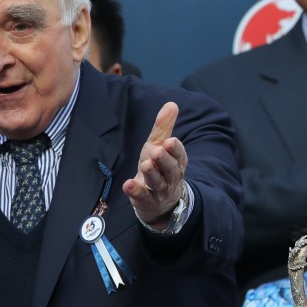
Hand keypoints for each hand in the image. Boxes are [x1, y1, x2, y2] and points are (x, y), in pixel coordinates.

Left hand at [122, 102, 187, 226]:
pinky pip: (142, 197)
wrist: (159, 202)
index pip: (178, 155)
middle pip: (169, 169)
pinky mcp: (145, 200)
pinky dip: (135, 191)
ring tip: (146, 164)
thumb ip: (164, 127)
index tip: (170, 141)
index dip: (175, 149)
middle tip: (157, 151)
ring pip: (157, 182)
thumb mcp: (160, 146)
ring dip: (152, 173)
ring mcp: (158, 190)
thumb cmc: (159, 168)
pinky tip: (128, 184)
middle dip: (164, 160)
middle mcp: (170, 176)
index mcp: (176, 162)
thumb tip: (171, 104)